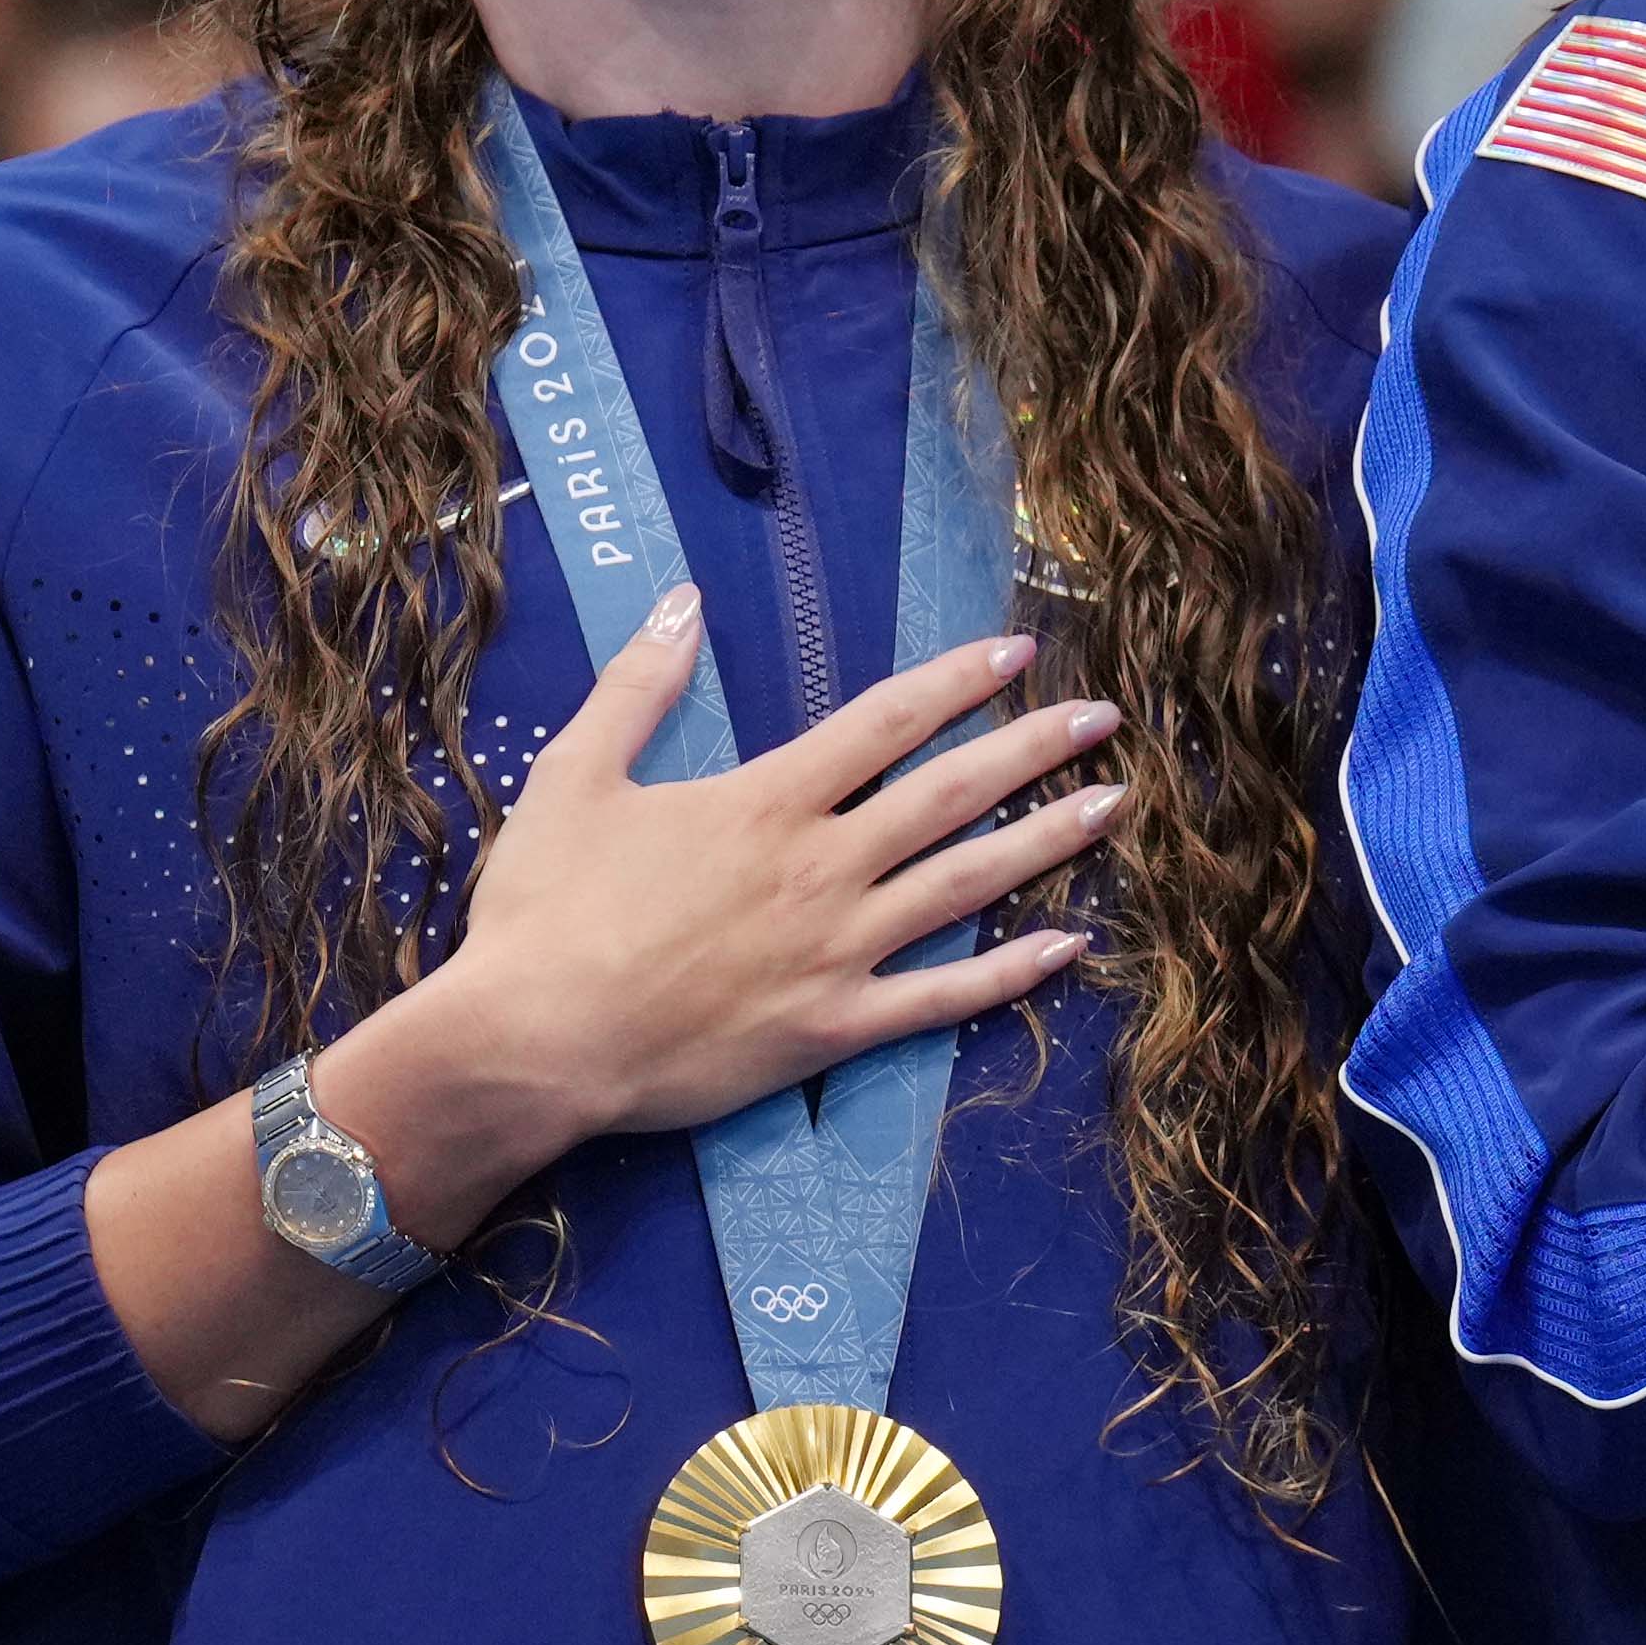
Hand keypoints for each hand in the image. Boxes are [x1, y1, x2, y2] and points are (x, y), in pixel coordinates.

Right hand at [327, 608, 1120, 1214]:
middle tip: (1105, 719)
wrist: (531, 1042)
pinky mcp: (834, 1028)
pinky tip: (1071, 946)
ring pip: (968, 886)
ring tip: (1113, 807)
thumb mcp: (575, 776)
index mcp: (766, 803)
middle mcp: (821, 869)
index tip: (1018, 650)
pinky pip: (945, 999)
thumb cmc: (543, 912)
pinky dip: (1013, 974)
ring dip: (1047, 842)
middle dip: (1035, 748)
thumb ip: (638, 686)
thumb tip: (682, 602)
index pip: (885, 723)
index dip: (958, 682)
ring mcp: (837, 951)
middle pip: (952, 794)